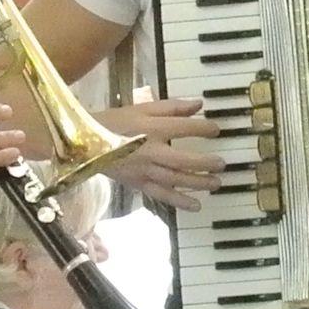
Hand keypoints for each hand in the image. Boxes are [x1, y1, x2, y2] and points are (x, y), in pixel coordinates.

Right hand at [98, 96, 220, 208]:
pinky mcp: (139, 184)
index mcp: (151, 128)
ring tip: (216, 183)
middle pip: (183, 160)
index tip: (217, 130)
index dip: (204, 128)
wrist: (86, 142)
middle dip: (205, 163)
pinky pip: (162, 194)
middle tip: (222, 164)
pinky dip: (179, 201)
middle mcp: (150, 151)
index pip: (184, 128)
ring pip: (175, 180)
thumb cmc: (115, 122)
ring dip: (198, 183)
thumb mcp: (142, 108)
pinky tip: (196, 205)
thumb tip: (198, 104)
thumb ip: (171, 107)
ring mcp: (144, 170)